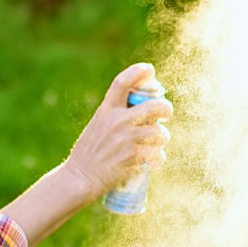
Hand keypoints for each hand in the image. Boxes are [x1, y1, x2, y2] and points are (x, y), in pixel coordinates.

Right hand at [62, 63, 172, 203]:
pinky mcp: (134, 157)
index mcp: (106, 110)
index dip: (137, 71)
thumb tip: (141, 110)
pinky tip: (153, 160)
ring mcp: (127, 138)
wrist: (80, 178)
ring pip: (159, 132)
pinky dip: (158, 157)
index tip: (149, 69)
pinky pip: (158, 152)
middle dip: (165, 108)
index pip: (122, 82)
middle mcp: (118, 121)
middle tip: (166, 113)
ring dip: (161, 138)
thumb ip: (115, 116)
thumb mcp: (97, 125)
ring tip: (155, 143)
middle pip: (154, 106)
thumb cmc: (88, 153)